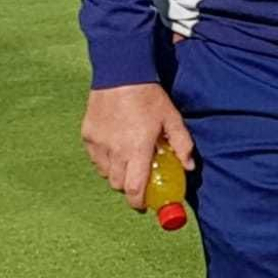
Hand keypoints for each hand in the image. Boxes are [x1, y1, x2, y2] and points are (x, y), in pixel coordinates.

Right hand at [81, 83, 194, 210]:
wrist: (120, 73)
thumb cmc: (150, 96)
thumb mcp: (172, 118)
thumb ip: (182, 145)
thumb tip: (189, 167)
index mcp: (137, 149)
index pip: (133, 188)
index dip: (138, 202)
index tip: (145, 204)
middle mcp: (115, 150)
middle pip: (118, 184)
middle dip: (129, 187)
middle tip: (139, 179)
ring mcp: (98, 144)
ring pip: (105, 173)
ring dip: (117, 174)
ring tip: (128, 161)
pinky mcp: (88, 136)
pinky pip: (96, 158)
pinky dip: (105, 160)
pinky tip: (115, 148)